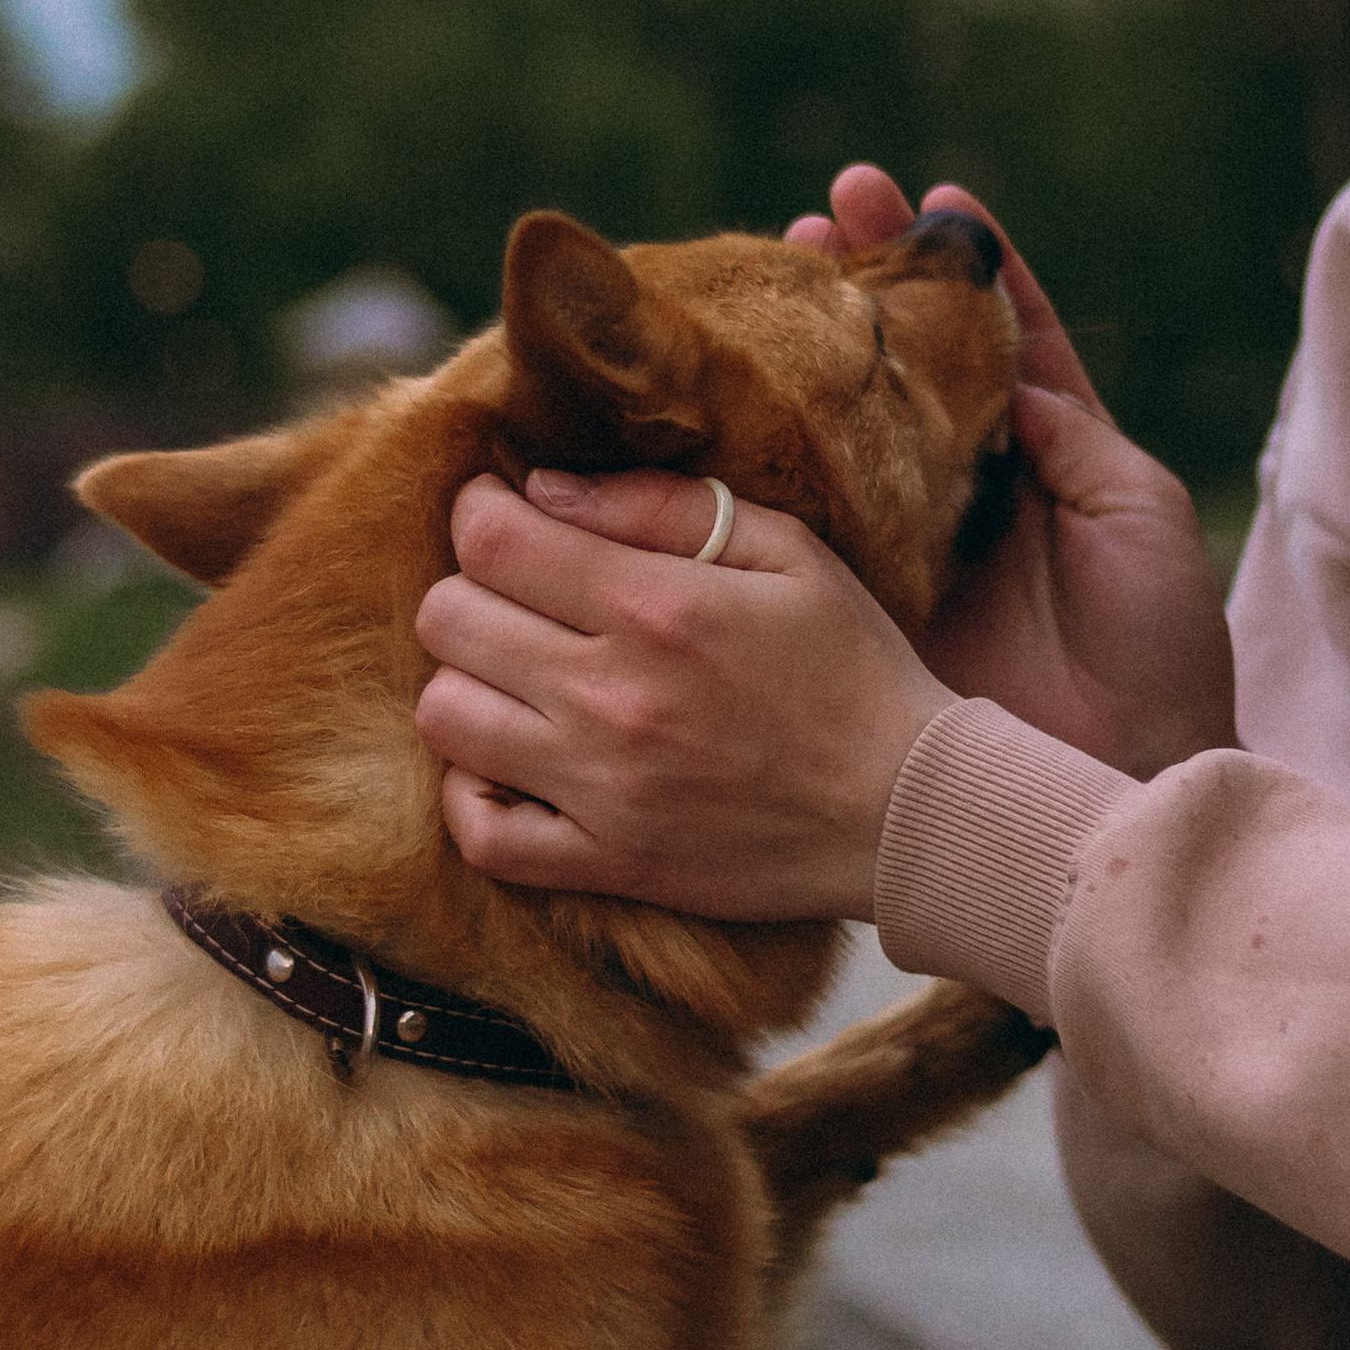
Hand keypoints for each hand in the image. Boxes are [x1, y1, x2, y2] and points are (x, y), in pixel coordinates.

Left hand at [414, 468, 950, 915]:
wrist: (906, 809)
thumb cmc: (853, 667)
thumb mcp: (789, 551)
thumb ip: (663, 505)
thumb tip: (542, 488)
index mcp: (658, 607)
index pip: (492, 539)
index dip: (480, 511)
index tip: (505, 514)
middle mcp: (612, 697)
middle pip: (448, 620)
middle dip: (471, 588)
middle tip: (520, 594)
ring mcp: (601, 789)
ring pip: (443, 716)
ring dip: (468, 682)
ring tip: (518, 675)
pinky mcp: (606, 862)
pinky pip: (480, 832)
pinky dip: (475, 794)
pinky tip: (514, 761)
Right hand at [786, 166, 1235, 778]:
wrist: (1116, 776)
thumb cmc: (1157, 651)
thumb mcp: (1139, 516)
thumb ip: (1074, 432)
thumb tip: (1005, 363)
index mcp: (1045, 454)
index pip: (996, 338)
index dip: (959, 267)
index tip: (922, 193)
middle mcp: (965, 485)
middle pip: (905, 361)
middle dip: (865, 280)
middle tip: (821, 210)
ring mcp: (907, 536)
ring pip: (848, 420)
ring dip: (811, 343)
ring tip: (779, 261)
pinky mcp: (859, 594)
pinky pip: (808, 511)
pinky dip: (771, 451)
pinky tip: (736, 388)